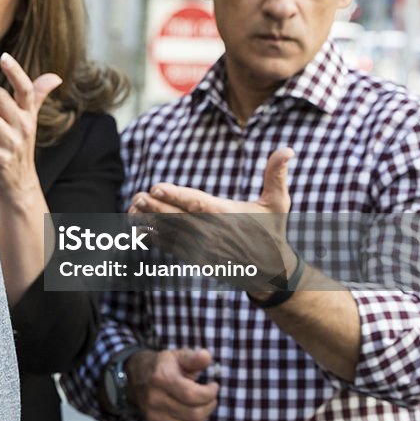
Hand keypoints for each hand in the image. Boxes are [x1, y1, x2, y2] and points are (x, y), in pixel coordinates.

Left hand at [0, 52, 61, 204]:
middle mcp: (23, 127)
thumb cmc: (20, 148)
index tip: (3, 57)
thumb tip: (55, 77)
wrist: (19, 185)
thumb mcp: (30, 122)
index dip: (16, 71)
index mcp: (29, 115)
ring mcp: (12, 144)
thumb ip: (38, 97)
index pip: (26, 89)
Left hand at [128, 148, 297, 287]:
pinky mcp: (196, 258)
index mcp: (227, 215)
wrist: (270, 271)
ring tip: (131, 211)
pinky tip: (137, 230)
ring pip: (170, 233)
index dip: (176, 195)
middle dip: (155, 207)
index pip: (197, 203)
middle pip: (178, 217)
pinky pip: (170, 247)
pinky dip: (153, 239)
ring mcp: (202, 247)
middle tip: (137, 197)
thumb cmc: (272, 231)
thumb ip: (277, 175)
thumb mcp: (278, 203)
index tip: (156, 187)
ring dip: (149, 223)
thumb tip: (288, 149)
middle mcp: (212, 232)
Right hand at [128, 348, 218, 420]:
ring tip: (203, 408)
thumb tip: (206, 356)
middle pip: (193, 413)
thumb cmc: (162, 366)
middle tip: (210, 397)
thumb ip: (193, 358)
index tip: (213, 386)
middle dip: (209, 406)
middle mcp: (154, 400)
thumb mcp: (176, 356)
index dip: (209, 393)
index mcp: (160, 379)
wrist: (136, 377)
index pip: (191, 394)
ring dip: (203, 420)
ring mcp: (153, 417)